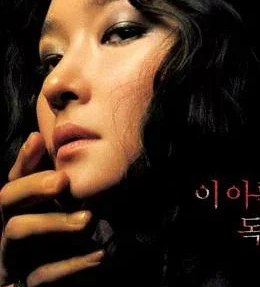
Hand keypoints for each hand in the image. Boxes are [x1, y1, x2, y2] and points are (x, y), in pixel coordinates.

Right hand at [0, 132, 103, 285]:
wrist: (54, 284)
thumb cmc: (63, 243)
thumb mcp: (63, 209)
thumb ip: (59, 182)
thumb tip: (52, 140)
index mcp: (20, 208)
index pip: (15, 178)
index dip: (24, 160)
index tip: (38, 139)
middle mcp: (10, 228)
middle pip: (6, 199)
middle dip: (32, 187)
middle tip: (61, 180)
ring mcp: (12, 257)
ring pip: (17, 232)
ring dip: (52, 222)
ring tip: (88, 219)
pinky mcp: (24, 283)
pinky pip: (40, 275)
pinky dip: (71, 265)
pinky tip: (99, 255)